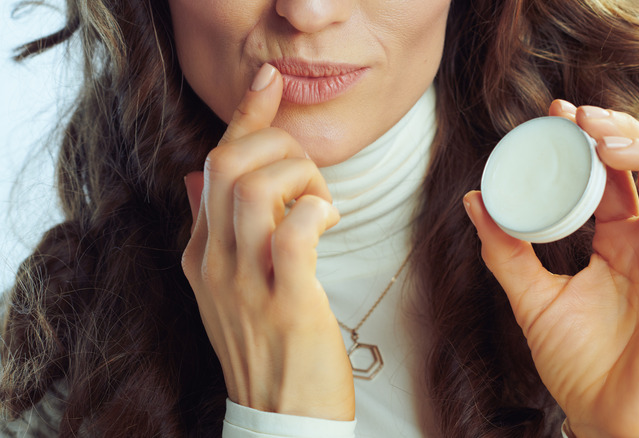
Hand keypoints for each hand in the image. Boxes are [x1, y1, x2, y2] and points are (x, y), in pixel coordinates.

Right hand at [181, 63, 354, 420]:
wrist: (281, 417)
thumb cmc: (272, 345)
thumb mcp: (236, 289)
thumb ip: (230, 238)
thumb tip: (229, 185)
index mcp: (202, 253)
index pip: (214, 166)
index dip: (245, 119)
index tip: (269, 85)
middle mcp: (214, 263)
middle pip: (230, 164)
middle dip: (280, 147)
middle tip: (312, 178)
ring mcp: (245, 284)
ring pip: (255, 188)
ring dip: (301, 178)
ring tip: (323, 206)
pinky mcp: (286, 304)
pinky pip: (293, 234)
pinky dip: (316, 211)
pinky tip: (330, 220)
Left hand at [464, 100, 638, 436]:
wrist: (601, 416)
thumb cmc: (574, 361)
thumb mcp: (532, 297)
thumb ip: (506, 250)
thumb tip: (474, 199)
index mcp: (619, 237)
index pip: (613, 174)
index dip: (592, 138)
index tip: (558, 112)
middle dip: (622, 135)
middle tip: (582, 119)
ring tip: (612, 145)